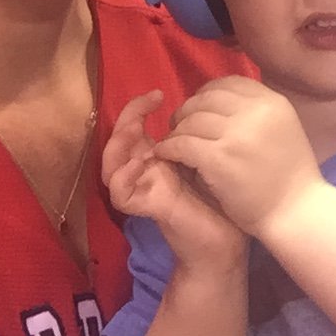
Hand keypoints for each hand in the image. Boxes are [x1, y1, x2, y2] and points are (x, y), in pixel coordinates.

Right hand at [102, 90, 245, 268]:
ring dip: (117, 145)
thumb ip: (195, 136)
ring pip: (109, 166)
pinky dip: (123, 177)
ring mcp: (143, 189)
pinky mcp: (147, 207)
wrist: (226, 241)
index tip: (159, 94)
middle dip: (125, 119)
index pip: (133, 127)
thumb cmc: (220, 199)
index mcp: (156, 158)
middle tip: (145, 108)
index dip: (138, 107)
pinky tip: (140, 163)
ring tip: (136, 130)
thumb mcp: (208, 158)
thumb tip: (198, 103)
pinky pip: (120, 194)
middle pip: (116, 142)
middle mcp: (145, 171)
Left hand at [154, 76, 321, 235]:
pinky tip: (166, 154)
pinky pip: (183, 144)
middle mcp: (255, 111)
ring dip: (176, 131)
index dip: (207, 93)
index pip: (229, 83)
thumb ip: (257, 111)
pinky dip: (170, 147)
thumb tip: (223, 99)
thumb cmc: (290, 176)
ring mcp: (236, 134)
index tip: (199, 108)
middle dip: (187, 110)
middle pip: (206, 99)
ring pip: (191, 120)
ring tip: (172, 141)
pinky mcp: (219, 158)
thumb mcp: (282, 128)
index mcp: (272, 102)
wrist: (297, 213)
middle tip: (179, 125)